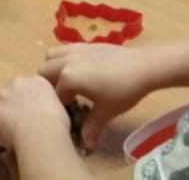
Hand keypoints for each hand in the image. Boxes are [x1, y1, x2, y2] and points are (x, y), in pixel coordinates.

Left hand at [0, 75, 74, 148]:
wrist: (41, 131)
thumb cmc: (56, 123)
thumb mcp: (58, 107)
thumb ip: (47, 103)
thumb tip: (44, 111)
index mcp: (38, 81)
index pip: (26, 85)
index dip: (25, 97)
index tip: (28, 108)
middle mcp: (19, 81)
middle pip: (9, 87)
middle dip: (10, 98)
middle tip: (16, 115)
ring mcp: (2, 91)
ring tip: (3, 120)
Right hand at [41, 42, 157, 146]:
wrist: (144, 66)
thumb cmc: (123, 90)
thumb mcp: (106, 112)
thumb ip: (92, 127)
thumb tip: (86, 144)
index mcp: (68, 78)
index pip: (54, 96)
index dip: (59, 108)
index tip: (68, 114)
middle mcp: (66, 61)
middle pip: (43, 72)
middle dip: (49, 85)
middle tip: (65, 97)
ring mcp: (75, 49)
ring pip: (51, 56)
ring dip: (53, 68)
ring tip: (69, 81)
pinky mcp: (85, 44)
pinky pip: (65, 49)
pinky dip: (64, 59)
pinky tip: (81, 70)